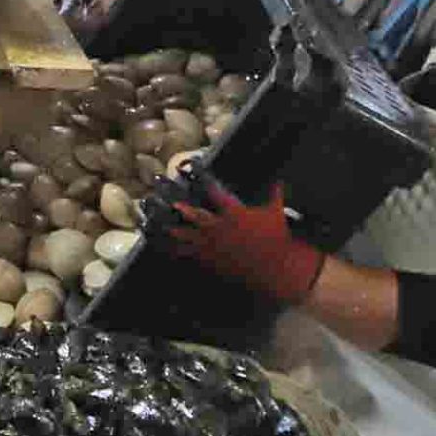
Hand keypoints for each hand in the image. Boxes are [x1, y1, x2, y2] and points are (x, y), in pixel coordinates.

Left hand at [163, 184, 323, 306]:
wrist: (274, 267)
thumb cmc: (276, 238)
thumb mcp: (276, 214)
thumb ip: (275, 196)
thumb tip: (279, 181)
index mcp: (234, 213)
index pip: (215, 192)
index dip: (202, 178)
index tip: (191, 168)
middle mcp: (220, 227)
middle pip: (196, 215)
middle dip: (181, 207)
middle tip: (166, 199)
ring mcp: (214, 245)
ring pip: (188, 236)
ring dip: (172, 230)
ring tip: (156, 224)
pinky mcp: (211, 259)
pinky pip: (190, 255)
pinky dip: (176, 251)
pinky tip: (164, 248)